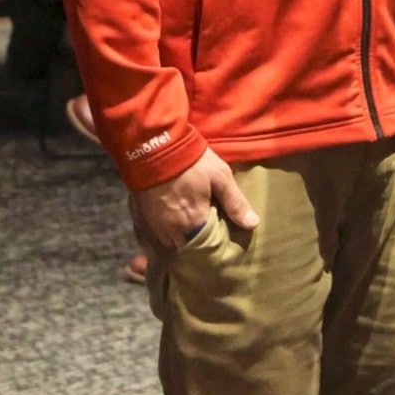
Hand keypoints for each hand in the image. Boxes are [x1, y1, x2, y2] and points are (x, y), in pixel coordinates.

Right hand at [128, 149, 257, 255]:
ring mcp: (155, 226)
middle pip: (187, 250)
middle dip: (197, 247)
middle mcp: (172, 231)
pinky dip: (165, 237)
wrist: (154, 144)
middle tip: (207, 240)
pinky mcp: (142, 218)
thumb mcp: (220, 176)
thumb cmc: (191, 160)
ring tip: (191, 235)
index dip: (214, 247)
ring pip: (170, 246)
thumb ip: (235, 203)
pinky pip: (155, 238)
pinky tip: (172, 229)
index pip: (207, 248)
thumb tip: (253, 225)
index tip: (221, 244)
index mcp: (194, 222)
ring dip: (181, 242)